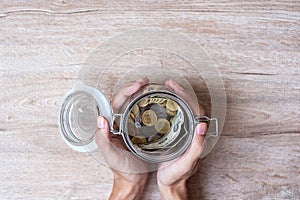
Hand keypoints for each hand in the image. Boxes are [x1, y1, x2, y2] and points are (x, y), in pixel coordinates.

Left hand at [96, 77, 148, 199]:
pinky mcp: (140, 129)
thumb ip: (103, 139)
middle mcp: (119, 122)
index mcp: (111, 125)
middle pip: (125, 99)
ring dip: (141, 93)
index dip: (126, 91)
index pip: (116, 102)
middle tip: (145, 81)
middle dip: (134, 87)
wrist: (133, 178)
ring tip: (150, 86)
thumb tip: (100, 118)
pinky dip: (148, 104)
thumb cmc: (122, 168)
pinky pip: (143, 113)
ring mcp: (130, 125)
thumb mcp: (111, 155)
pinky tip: (155, 101)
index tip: (137, 86)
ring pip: (134, 104)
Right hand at [157, 80, 207, 199]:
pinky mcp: (177, 134)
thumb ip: (196, 146)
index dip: (188, 96)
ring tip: (166, 88)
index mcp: (197, 136)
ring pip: (184, 109)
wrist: (170, 184)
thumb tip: (203, 125)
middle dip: (181, 92)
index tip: (175, 87)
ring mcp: (185, 132)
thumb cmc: (176, 176)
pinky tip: (163, 103)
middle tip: (169, 83)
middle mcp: (193, 132)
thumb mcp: (186, 163)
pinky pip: (177, 115)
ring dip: (177, 97)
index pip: (197, 109)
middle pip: (191, 106)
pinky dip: (171, 105)